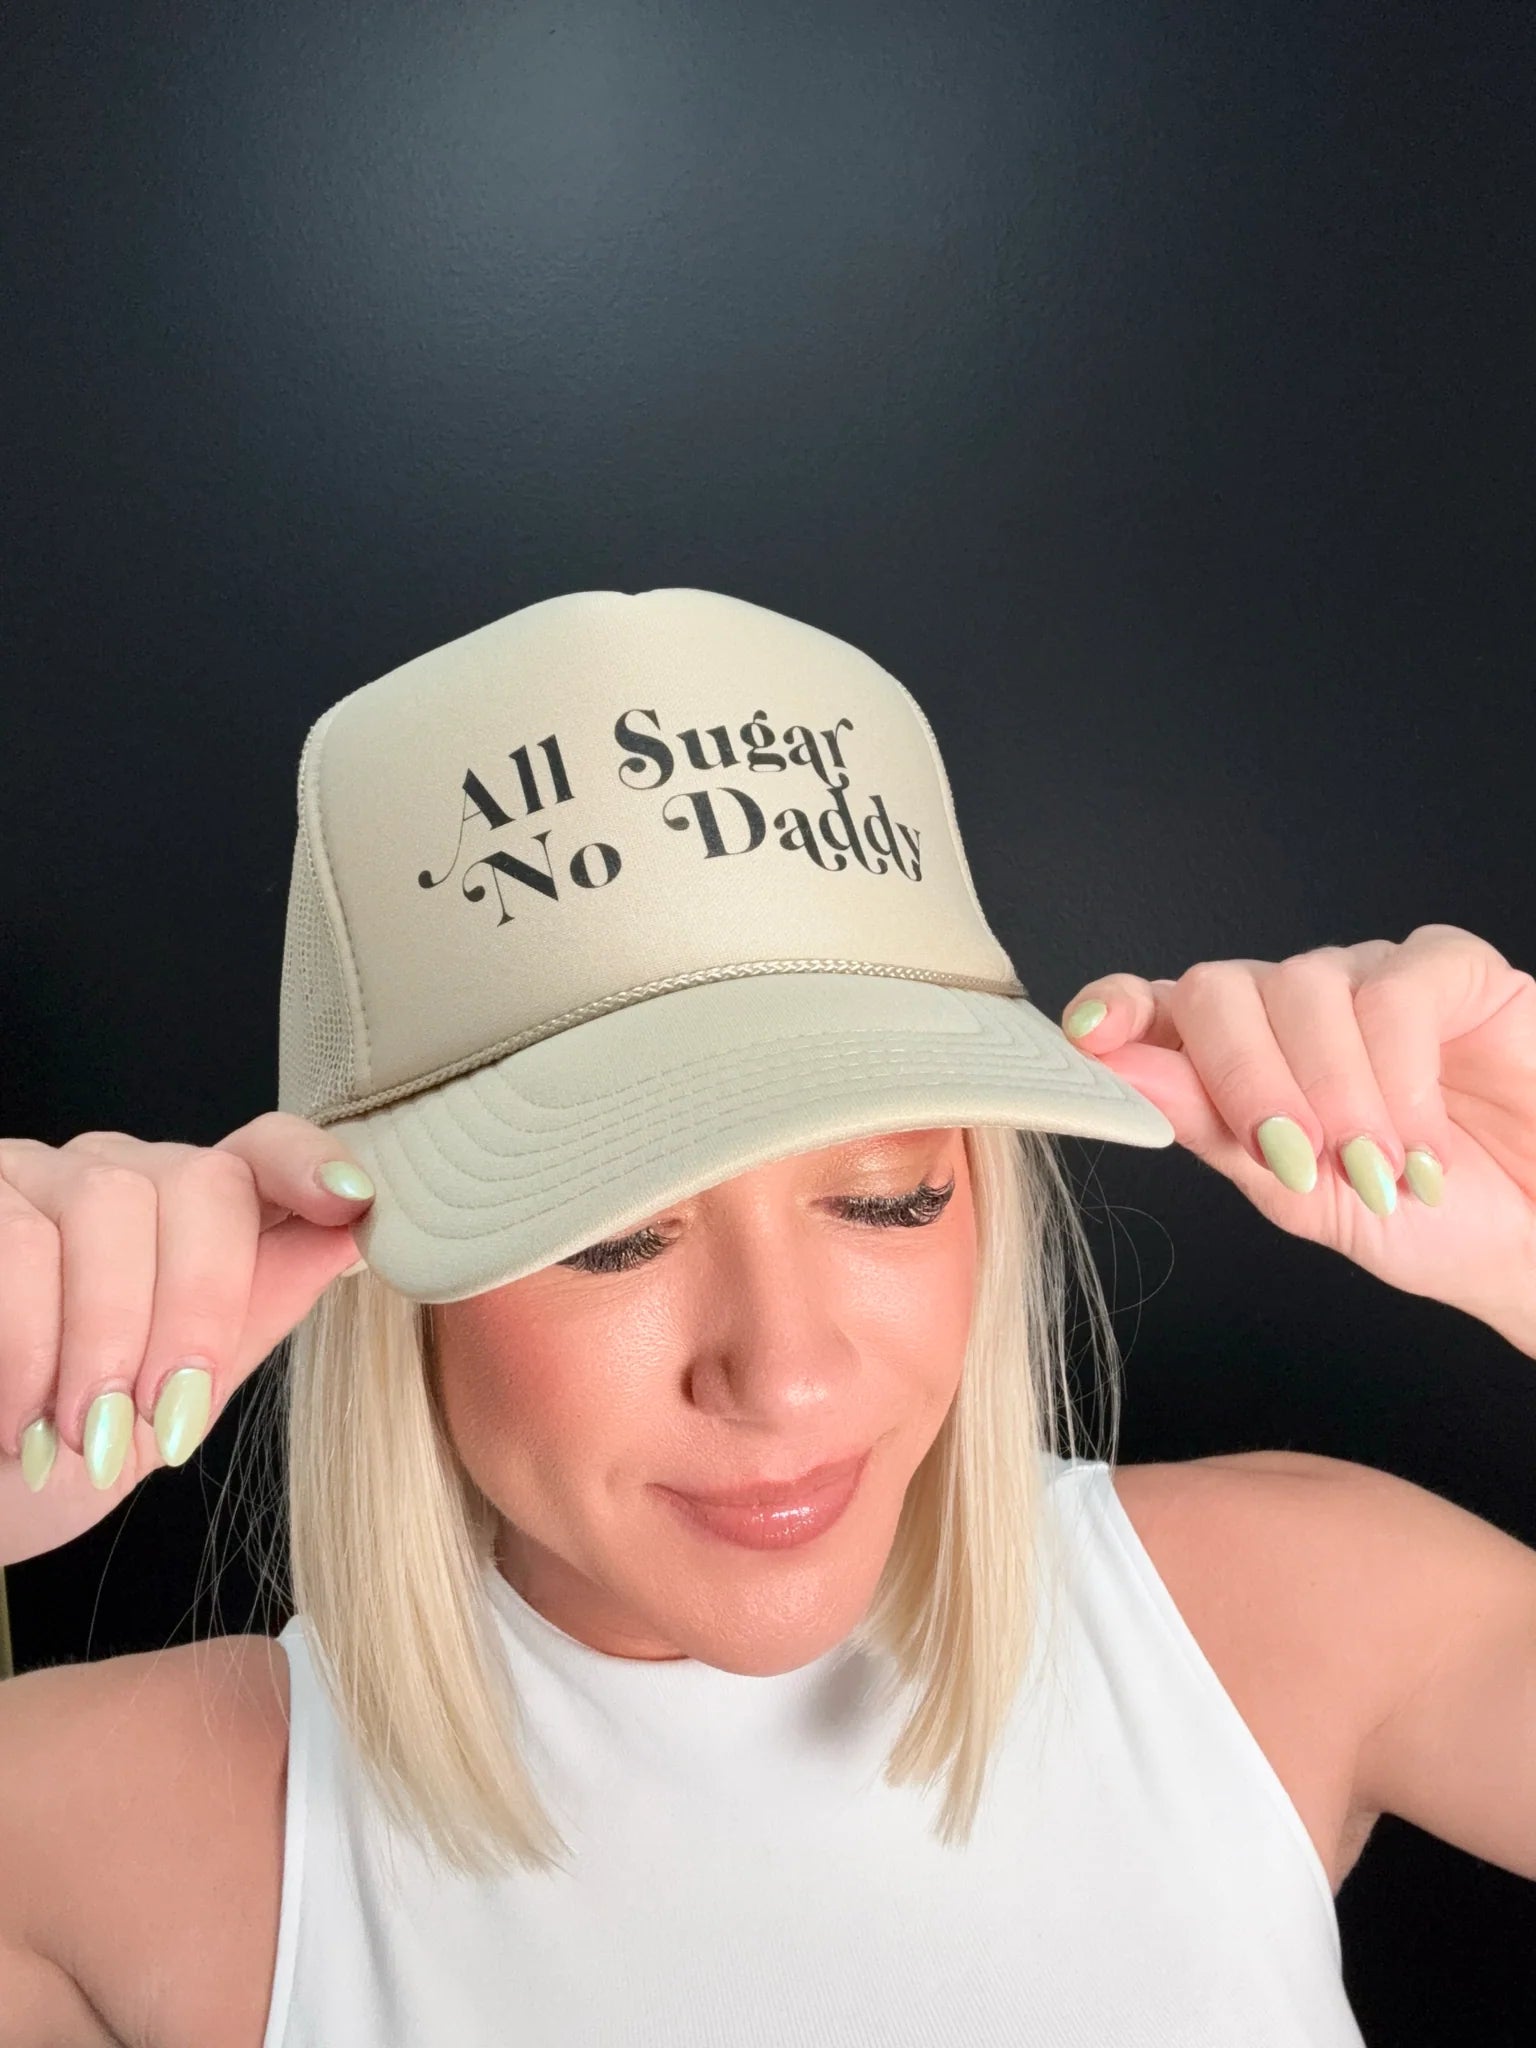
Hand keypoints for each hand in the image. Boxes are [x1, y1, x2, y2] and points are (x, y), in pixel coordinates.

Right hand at [0, 1112, 375, 1566]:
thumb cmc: (68, 1449)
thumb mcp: (178, 1397)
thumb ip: (256, 1310)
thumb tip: (355, 1237)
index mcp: (190, 1217)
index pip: (264, 1150)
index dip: (310, 1162)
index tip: (353, 1201)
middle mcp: (117, 1173)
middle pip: (199, 1181)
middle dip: (198, 1307)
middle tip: (166, 1415)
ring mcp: (35, 1175)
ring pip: (105, 1204)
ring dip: (105, 1337)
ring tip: (85, 1434)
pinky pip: (16, 1239)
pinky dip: (29, 1342)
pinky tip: (23, 1417)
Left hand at [1060, 924, 1535, 1349]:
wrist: (1535, 1245)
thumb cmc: (1420, 1221)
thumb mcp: (1302, 1197)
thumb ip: (1214, 1132)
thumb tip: (1124, 1073)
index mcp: (1236, 1058)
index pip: (1155, 1005)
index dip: (1118, 1010)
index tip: (1092, 1039)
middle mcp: (1291, 1007)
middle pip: (1220, 987)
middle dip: (1244, 1077)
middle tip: (1293, 1156)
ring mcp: (1367, 979)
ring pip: (1306, 987)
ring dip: (1336, 1093)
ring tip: (1379, 1171)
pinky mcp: (1450, 969)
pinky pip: (1398, 990)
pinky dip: (1403, 1078)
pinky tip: (1422, 1146)